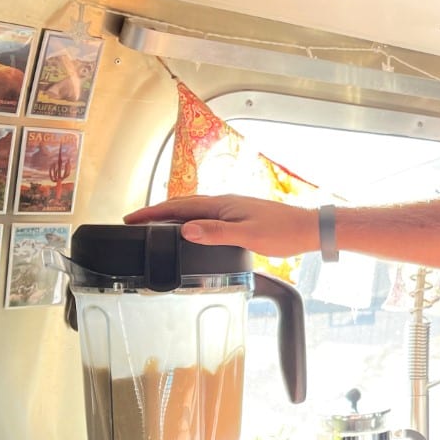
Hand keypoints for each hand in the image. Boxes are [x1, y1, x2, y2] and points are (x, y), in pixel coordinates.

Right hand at [123, 195, 319, 258]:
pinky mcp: (239, 215)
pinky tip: (191, 229)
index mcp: (222, 205)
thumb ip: (216, 234)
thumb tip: (186, 230)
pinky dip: (189, 219)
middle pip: (182, 205)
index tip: (131, 218)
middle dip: (156, 213)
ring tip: (154, 225)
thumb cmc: (283, 233)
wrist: (308, 228)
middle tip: (135, 221)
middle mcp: (224, 203)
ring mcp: (232, 208)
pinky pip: (206, 215)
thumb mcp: (247, 236)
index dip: (152, 213)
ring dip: (172, 215)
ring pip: (194, 209)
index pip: (178, 207)